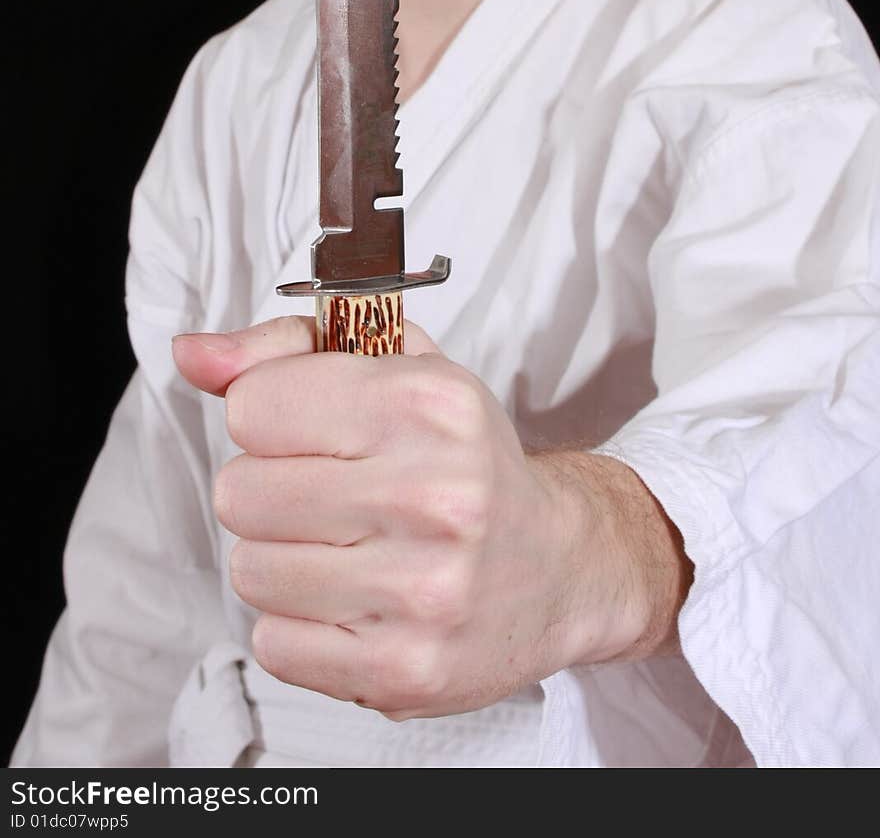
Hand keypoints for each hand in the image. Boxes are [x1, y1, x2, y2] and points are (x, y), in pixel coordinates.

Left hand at [173, 317, 688, 718]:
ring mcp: (421, 591)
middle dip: (269, 488)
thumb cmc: (466, 461)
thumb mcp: (397, 371)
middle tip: (329, 492)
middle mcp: (434, 495)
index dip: (269, 415)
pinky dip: (300, 623)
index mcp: (430, 403)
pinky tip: (355, 599)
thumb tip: (192, 353)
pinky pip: (274, 643)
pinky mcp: (404, 671)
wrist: (558, 567)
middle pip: (239, 492)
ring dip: (282, 558)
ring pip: (250, 569)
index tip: (311, 427)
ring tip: (345, 547)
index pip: (253, 405)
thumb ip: (285, 349)